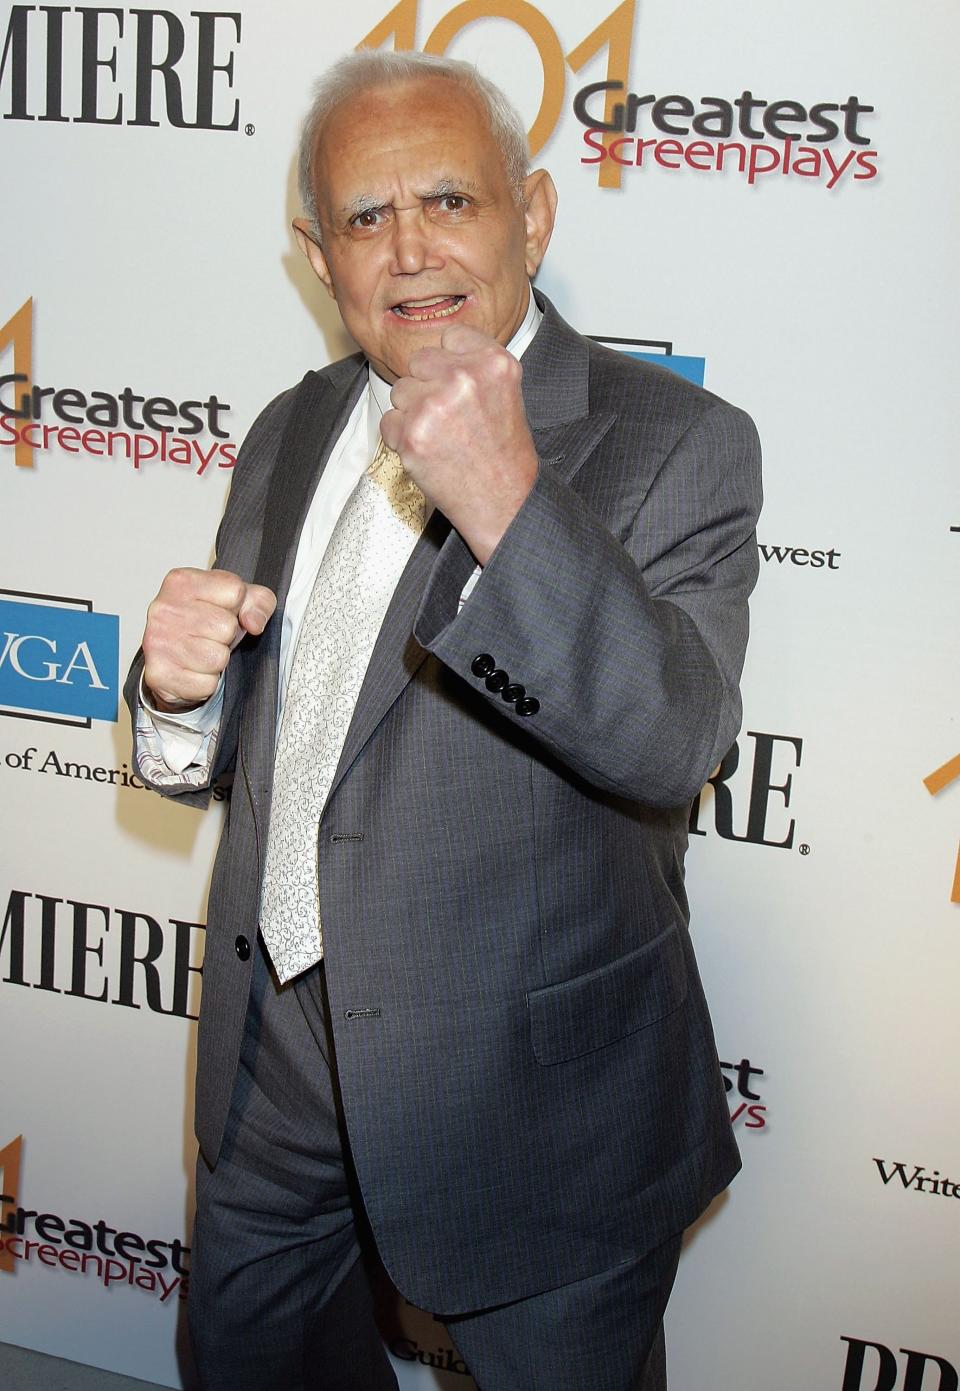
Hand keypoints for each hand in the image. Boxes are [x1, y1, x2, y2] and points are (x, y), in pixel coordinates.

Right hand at [141, 568, 276, 711]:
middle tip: (211, 636)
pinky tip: (192, 670)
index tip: (223, 611)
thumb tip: (253, 623)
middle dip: (227, 636)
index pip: (235, 591)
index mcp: (182, 581)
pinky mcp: (159, 674)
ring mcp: (157, 641)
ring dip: (217, 661)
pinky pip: (206, 684)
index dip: (238, 607)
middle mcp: (164, 609)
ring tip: (202, 653)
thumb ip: (259, 602)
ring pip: (217, 658)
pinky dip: (205, 682)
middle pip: (227, 627)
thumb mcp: (237, 602)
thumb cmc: (204, 626)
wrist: (169, 659)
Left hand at [380, 325, 538, 564]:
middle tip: (449, 417)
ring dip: (413, 412)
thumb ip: (475, 365)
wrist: (504, 501)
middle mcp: (463, 377)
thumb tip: (437, 354)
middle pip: (419, 361)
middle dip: (427, 385)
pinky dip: (402, 439)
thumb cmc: (503, 452)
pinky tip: (429, 452)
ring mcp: (434, 405)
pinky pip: (389, 422)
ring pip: (400, 391)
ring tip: (442, 437)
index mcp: (493, 362)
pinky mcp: (411, 434)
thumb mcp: (506, 392)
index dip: (449, 363)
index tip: (458, 385)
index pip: (450, 336)